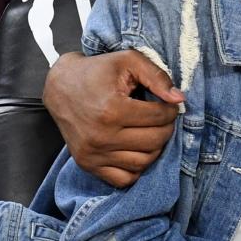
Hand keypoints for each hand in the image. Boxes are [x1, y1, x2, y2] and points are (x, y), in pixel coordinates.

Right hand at [43, 51, 183, 187]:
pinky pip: (123, 179)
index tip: (169, 104)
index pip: (159, 118)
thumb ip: (157, 77)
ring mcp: (93, 154)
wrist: (61, 86)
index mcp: (112, 110)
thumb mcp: (128, 60)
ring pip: (143, 163)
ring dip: (155, 148)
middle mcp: (101, 137)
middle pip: (154, 142)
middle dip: (166, 128)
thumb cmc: (97, 70)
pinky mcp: (87, 164)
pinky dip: (136, 167)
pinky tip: (137, 148)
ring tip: (151, 131)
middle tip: (162, 118)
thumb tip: (179, 98)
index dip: (171, 109)